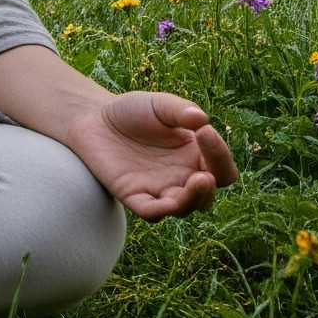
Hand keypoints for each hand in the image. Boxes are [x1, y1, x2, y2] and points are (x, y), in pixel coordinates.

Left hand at [63, 91, 237, 219]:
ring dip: (192, 200)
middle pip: (207, 195)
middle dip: (209, 188)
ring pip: (183, 208)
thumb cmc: (133, 111)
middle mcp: (181, 178)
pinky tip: (166, 202)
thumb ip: (181, 110)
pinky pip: (151, 213)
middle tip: (203, 174)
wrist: (95, 118)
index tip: (204, 132)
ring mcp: (158, 190)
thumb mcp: (159, 104)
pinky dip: (160, 212)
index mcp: (195, 157)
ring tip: (197, 182)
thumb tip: (202, 120)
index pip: (222, 169)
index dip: (220, 155)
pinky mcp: (134, 196)